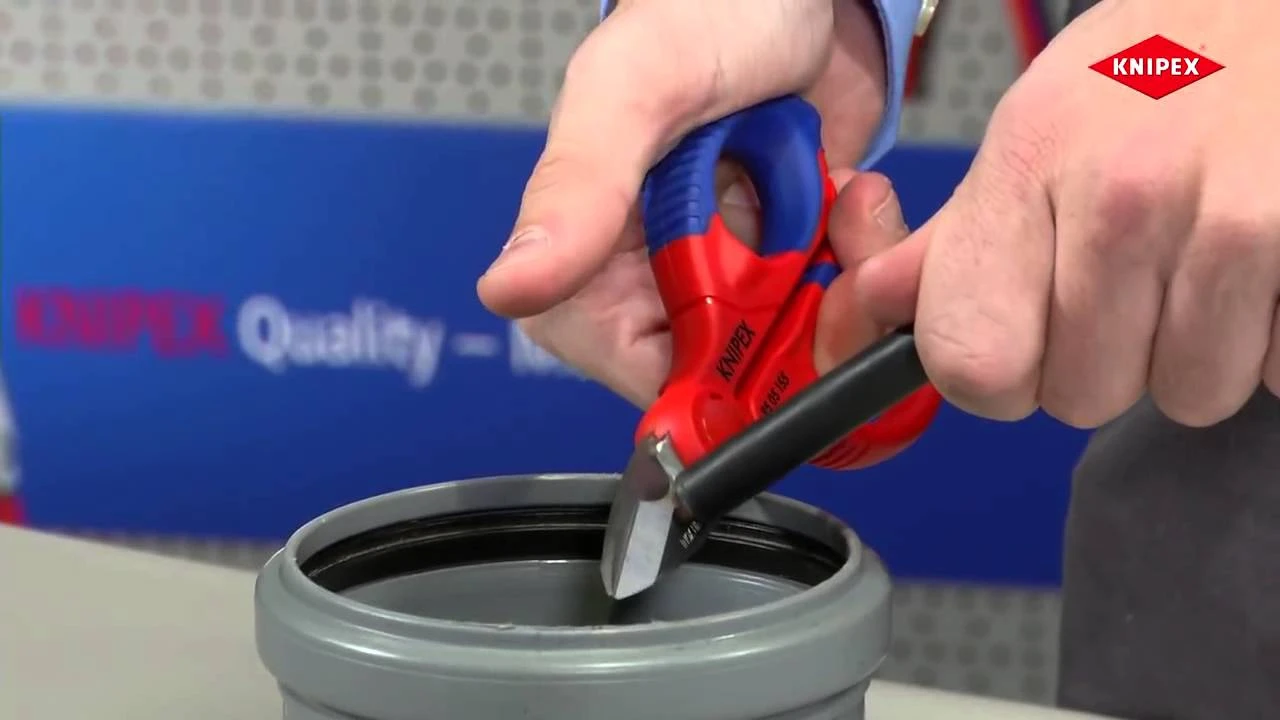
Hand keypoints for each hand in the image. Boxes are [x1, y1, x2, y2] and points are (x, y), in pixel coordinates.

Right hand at [476, 0, 891, 406]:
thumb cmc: (702, 9)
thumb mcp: (635, 91)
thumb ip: (579, 185)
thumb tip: (509, 286)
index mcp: (592, 249)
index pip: (629, 365)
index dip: (698, 375)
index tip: (755, 351)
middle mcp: (659, 268)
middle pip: (724, 366)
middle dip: (789, 330)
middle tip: (821, 260)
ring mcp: (730, 262)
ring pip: (788, 341)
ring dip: (836, 290)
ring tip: (844, 208)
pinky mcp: (790, 250)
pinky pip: (834, 298)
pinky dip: (861, 259)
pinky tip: (854, 197)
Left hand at [856, 0, 1279, 427]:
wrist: (1279, 5)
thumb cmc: (1159, 67)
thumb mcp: (1035, 127)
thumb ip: (952, 236)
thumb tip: (874, 305)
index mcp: (1028, 164)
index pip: (972, 364)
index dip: (998, 377)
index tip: (1026, 347)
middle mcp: (1120, 195)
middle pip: (1081, 396)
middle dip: (1109, 360)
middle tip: (1139, 278)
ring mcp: (1231, 223)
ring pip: (1187, 394)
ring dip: (1199, 352)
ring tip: (1209, 260)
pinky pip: (1275, 374)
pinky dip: (1274, 340)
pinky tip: (1264, 264)